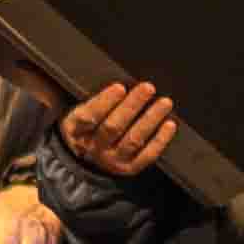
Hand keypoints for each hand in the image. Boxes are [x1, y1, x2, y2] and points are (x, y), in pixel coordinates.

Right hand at [60, 76, 179, 177]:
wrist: (85, 160)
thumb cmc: (84, 124)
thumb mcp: (74, 110)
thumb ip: (76, 94)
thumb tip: (81, 76)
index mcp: (75, 130)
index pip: (88, 117)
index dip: (104, 102)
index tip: (120, 87)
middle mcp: (92, 147)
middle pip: (113, 127)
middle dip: (132, 106)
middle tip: (148, 87)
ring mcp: (112, 160)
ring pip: (132, 140)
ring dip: (150, 120)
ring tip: (164, 102)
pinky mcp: (129, 168)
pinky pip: (147, 155)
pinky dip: (160, 140)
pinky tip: (169, 124)